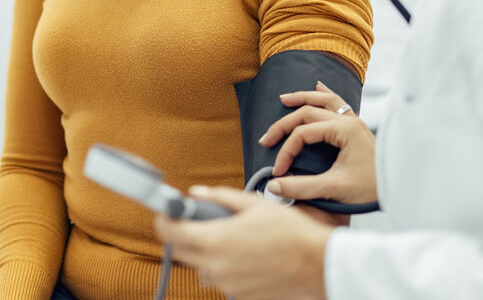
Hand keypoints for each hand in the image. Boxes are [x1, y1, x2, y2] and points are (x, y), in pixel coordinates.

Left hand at [154, 187, 330, 299]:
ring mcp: (226, 284)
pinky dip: (225, 266)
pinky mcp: (238, 295)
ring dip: (206, 252)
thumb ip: (220, 197)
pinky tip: (245, 255)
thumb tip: (196, 193)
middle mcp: (216, 266)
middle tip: (196, 222)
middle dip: (183, 235)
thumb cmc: (291, 233)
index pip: (170, 232)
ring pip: (201, 266)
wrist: (319, 264)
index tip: (166, 213)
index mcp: (215, 240)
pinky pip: (221, 278)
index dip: (164, 220)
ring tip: (230, 239)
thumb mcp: (254, 204)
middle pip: (180, 251)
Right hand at [259, 82, 377, 204]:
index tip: (278, 170)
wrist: (399, 188)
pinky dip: (326, 94)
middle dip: (284, 124)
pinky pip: (339, 103)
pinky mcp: (357, 128)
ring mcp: (355, 122)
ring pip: (324, 100)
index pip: (303, 134)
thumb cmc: (372, 188)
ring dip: (303, 98)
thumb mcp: (334, 188)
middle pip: (308, 113)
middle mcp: (349, 121)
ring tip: (284, 99)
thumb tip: (273, 186)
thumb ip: (301, 187)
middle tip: (266, 139)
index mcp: (344, 130)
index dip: (286, 151)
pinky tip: (319, 86)